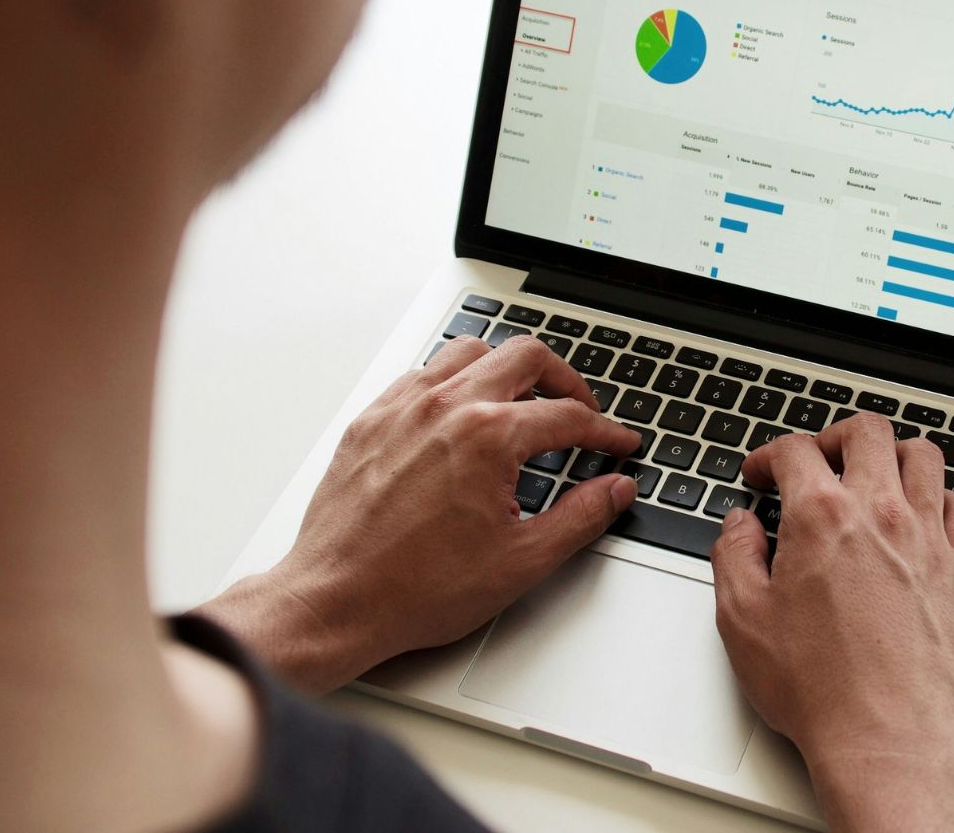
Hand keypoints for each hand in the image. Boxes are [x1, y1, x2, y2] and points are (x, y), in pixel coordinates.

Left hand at [197, 335, 640, 693]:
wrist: (337, 601)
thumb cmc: (416, 588)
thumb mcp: (521, 561)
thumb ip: (580, 517)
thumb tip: (614, 490)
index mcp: (489, 437)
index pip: (568, 415)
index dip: (605, 431)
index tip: (617, 444)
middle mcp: (446, 408)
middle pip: (525, 357)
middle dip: (565, 380)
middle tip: (580, 409)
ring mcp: (403, 408)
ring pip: (469, 352)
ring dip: (505, 369)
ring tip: (522, 400)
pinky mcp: (370, 421)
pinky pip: (420, 375)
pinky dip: (452, 383)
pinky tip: (459, 413)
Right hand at [710, 414, 953, 832]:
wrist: (889, 740)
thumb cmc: (821, 691)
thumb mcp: (743, 621)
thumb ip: (735, 557)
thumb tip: (740, 526)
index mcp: (823, 518)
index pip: (795, 452)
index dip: (768, 456)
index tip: (761, 474)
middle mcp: (882, 514)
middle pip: (867, 433)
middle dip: (834, 437)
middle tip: (818, 461)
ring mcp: (929, 539)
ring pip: (923, 456)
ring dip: (893, 455)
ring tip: (874, 475)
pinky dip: (942, 499)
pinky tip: (924, 517)